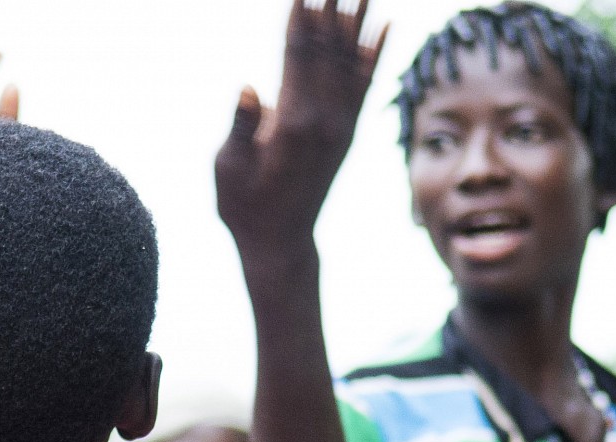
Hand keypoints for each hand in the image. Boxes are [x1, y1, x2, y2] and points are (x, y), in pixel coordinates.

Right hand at [216, 0, 385, 257]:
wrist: (281, 244)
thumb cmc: (243, 207)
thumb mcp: (228, 169)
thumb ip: (240, 126)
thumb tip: (248, 88)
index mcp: (292, 123)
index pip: (298, 53)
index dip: (301, 13)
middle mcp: (324, 120)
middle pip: (329, 47)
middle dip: (331, 4)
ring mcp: (341, 126)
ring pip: (353, 58)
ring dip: (358, 17)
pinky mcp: (348, 134)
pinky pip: (368, 85)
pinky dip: (377, 53)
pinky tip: (386, 26)